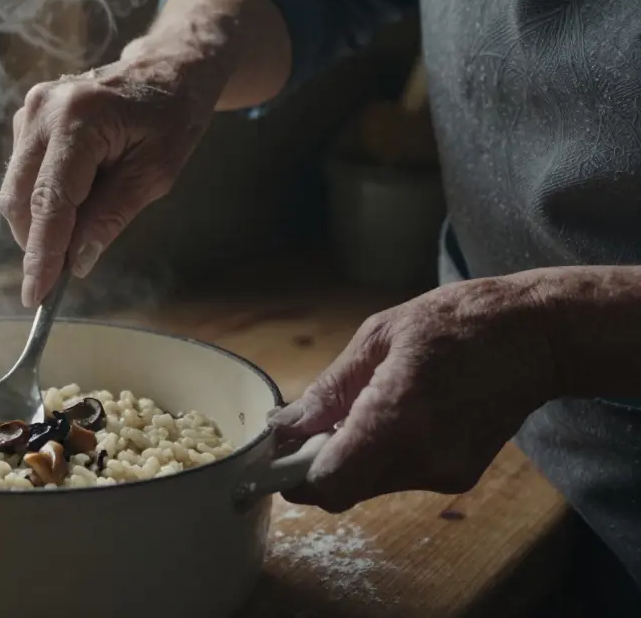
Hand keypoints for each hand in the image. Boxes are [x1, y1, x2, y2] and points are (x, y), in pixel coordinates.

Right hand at [0, 40, 231, 306]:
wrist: (168, 67)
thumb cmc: (172, 115)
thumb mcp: (156, 173)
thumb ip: (111, 216)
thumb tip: (75, 262)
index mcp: (79, 119)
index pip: (51, 201)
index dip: (41, 254)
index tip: (35, 296)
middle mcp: (43, 110)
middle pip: (21, 199)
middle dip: (37, 243)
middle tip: (63, 275)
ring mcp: (30, 110)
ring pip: (16, 191)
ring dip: (41, 222)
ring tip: (87, 218)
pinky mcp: (27, 118)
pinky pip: (22, 175)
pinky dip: (43, 200)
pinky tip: (79, 196)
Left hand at [268, 276, 561, 512]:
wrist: (536, 337)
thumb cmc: (454, 322)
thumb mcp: (379, 338)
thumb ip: (329, 389)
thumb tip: (285, 425)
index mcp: (397, 416)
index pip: (331, 482)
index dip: (294, 475)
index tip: (278, 454)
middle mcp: (422, 456)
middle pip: (345, 491)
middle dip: (317, 468)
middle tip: (310, 431)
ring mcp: (444, 472)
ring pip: (370, 487)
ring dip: (351, 461)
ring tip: (361, 411)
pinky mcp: (458, 477)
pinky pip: (399, 478)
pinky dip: (382, 457)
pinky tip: (396, 417)